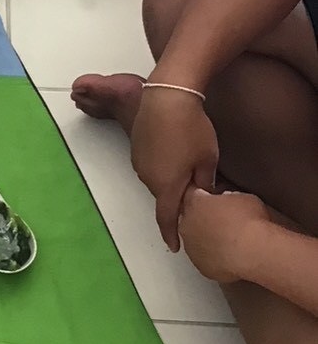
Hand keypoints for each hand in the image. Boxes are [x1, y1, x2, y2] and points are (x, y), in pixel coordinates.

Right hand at [130, 86, 218, 250]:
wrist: (167, 97)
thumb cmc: (192, 129)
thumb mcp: (207, 158)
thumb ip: (204, 182)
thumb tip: (201, 194)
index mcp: (167, 186)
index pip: (167, 219)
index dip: (171, 234)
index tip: (175, 247)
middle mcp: (148, 178)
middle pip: (163, 197)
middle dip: (177, 201)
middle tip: (196, 196)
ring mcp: (139, 162)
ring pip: (157, 180)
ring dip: (170, 181)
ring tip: (187, 167)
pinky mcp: (136, 147)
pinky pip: (150, 165)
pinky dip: (162, 166)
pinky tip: (175, 151)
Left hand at [178, 188, 270, 283]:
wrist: (254, 252)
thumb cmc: (250, 222)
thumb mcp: (243, 197)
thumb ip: (229, 197)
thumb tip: (230, 200)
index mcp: (195, 204)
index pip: (192, 194)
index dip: (204, 196)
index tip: (214, 198)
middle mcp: (187, 225)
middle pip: (191, 218)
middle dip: (204, 218)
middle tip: (224, 220)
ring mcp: (192, 248)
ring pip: (195, 240)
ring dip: (207, 239)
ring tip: (229, 240)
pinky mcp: (201, 267)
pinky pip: (205, 259)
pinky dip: (214, 257)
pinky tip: (231, 255)